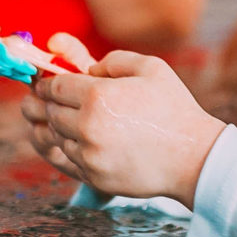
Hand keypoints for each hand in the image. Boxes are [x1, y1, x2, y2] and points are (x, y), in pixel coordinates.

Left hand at [20, 34, 225, 205]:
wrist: (193, 157)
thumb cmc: (173, 108)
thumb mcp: (150, 67)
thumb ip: (113, 60)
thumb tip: (86, 68)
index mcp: (97, 96)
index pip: (53, 87)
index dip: (45, 83)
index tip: (43, 83)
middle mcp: (88, 126)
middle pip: (49, 112)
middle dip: (47, 103)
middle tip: (44, 100)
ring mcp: (89, 155)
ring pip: (54, 137)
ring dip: (55, 127)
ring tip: (57, 119)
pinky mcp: (93, 177)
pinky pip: (64, 160)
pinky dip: (62, 149)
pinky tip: (65, 141)